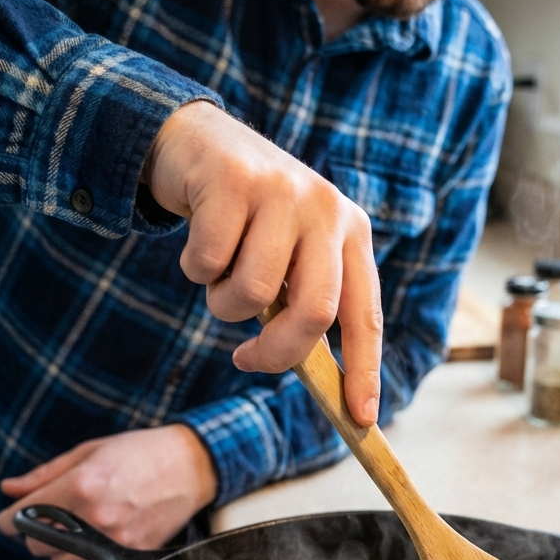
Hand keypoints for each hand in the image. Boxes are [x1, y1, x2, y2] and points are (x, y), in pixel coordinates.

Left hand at [0, 425, 216, 559]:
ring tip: (84, 527)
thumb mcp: (88, 452)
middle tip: (55, 518)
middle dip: (38, 533)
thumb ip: (45, 474)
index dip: (10, 519)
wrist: (191, 466)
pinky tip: (102, 539)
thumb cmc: (141, 453)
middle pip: (37, 546)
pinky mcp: (131, 555)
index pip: (21, 518)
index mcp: (79, 485)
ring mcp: (114, 540)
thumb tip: (9, 489)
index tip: (12, 519)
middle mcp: (94, 517)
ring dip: (64, 550)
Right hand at [144, 102, 381, 425]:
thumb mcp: (289, 254)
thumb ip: (303, 303)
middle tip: (246, 360)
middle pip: (314, 312)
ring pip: (253, 293)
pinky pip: (208, 263)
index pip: (364, 313)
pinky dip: (195, 269)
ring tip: (219, 276)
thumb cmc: (246, 219)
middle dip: (276, 353)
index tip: (360, 418)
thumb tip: (322, 383)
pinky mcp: (234, 181)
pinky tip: (199, 241)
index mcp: (351, 232)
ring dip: (223, 302)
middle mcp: (326, 209)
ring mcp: (282, 191)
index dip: (364, 369)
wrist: (197, 142)